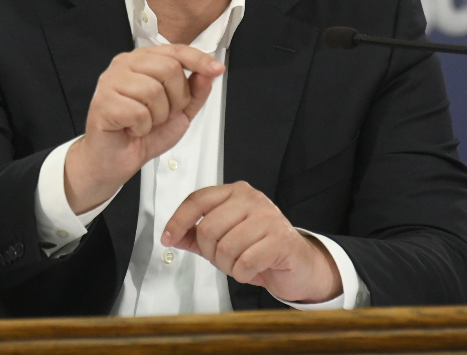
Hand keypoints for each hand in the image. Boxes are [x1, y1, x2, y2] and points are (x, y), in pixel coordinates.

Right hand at [64, 45, 223, 213]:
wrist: (115, 160)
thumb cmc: (142, 133)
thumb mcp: (180, 112)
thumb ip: (195, 92)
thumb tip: (208, 73)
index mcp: (143, 61)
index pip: (176, 51)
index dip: (199, 59)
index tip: (217, 69)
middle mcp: (125, 65)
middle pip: (169, 68)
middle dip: (176, 98)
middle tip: (163, 114)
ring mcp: (111, 81)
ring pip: (154, 90)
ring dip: (158, 116)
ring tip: (145, 122)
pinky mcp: (104, 102)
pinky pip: (138, 112)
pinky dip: (142, 127)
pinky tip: (133, 129)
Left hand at [161, 181, 342, 304]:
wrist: (298, 265)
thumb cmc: (260, 248)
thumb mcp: (224, 239)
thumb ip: (197, 236)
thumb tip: (172, 236)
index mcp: (236, 193)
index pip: (198, 199)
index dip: (178, 220)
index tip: (168, 238)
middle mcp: (252, 199)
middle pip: (208, 227)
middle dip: (210, 252)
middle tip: (224, 259)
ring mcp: (268, 217)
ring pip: (226, 247)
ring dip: (228, 266)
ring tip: (241, 264)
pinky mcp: (281, 239)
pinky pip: (245, 263)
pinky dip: (244, 274)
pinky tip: (254, 269)